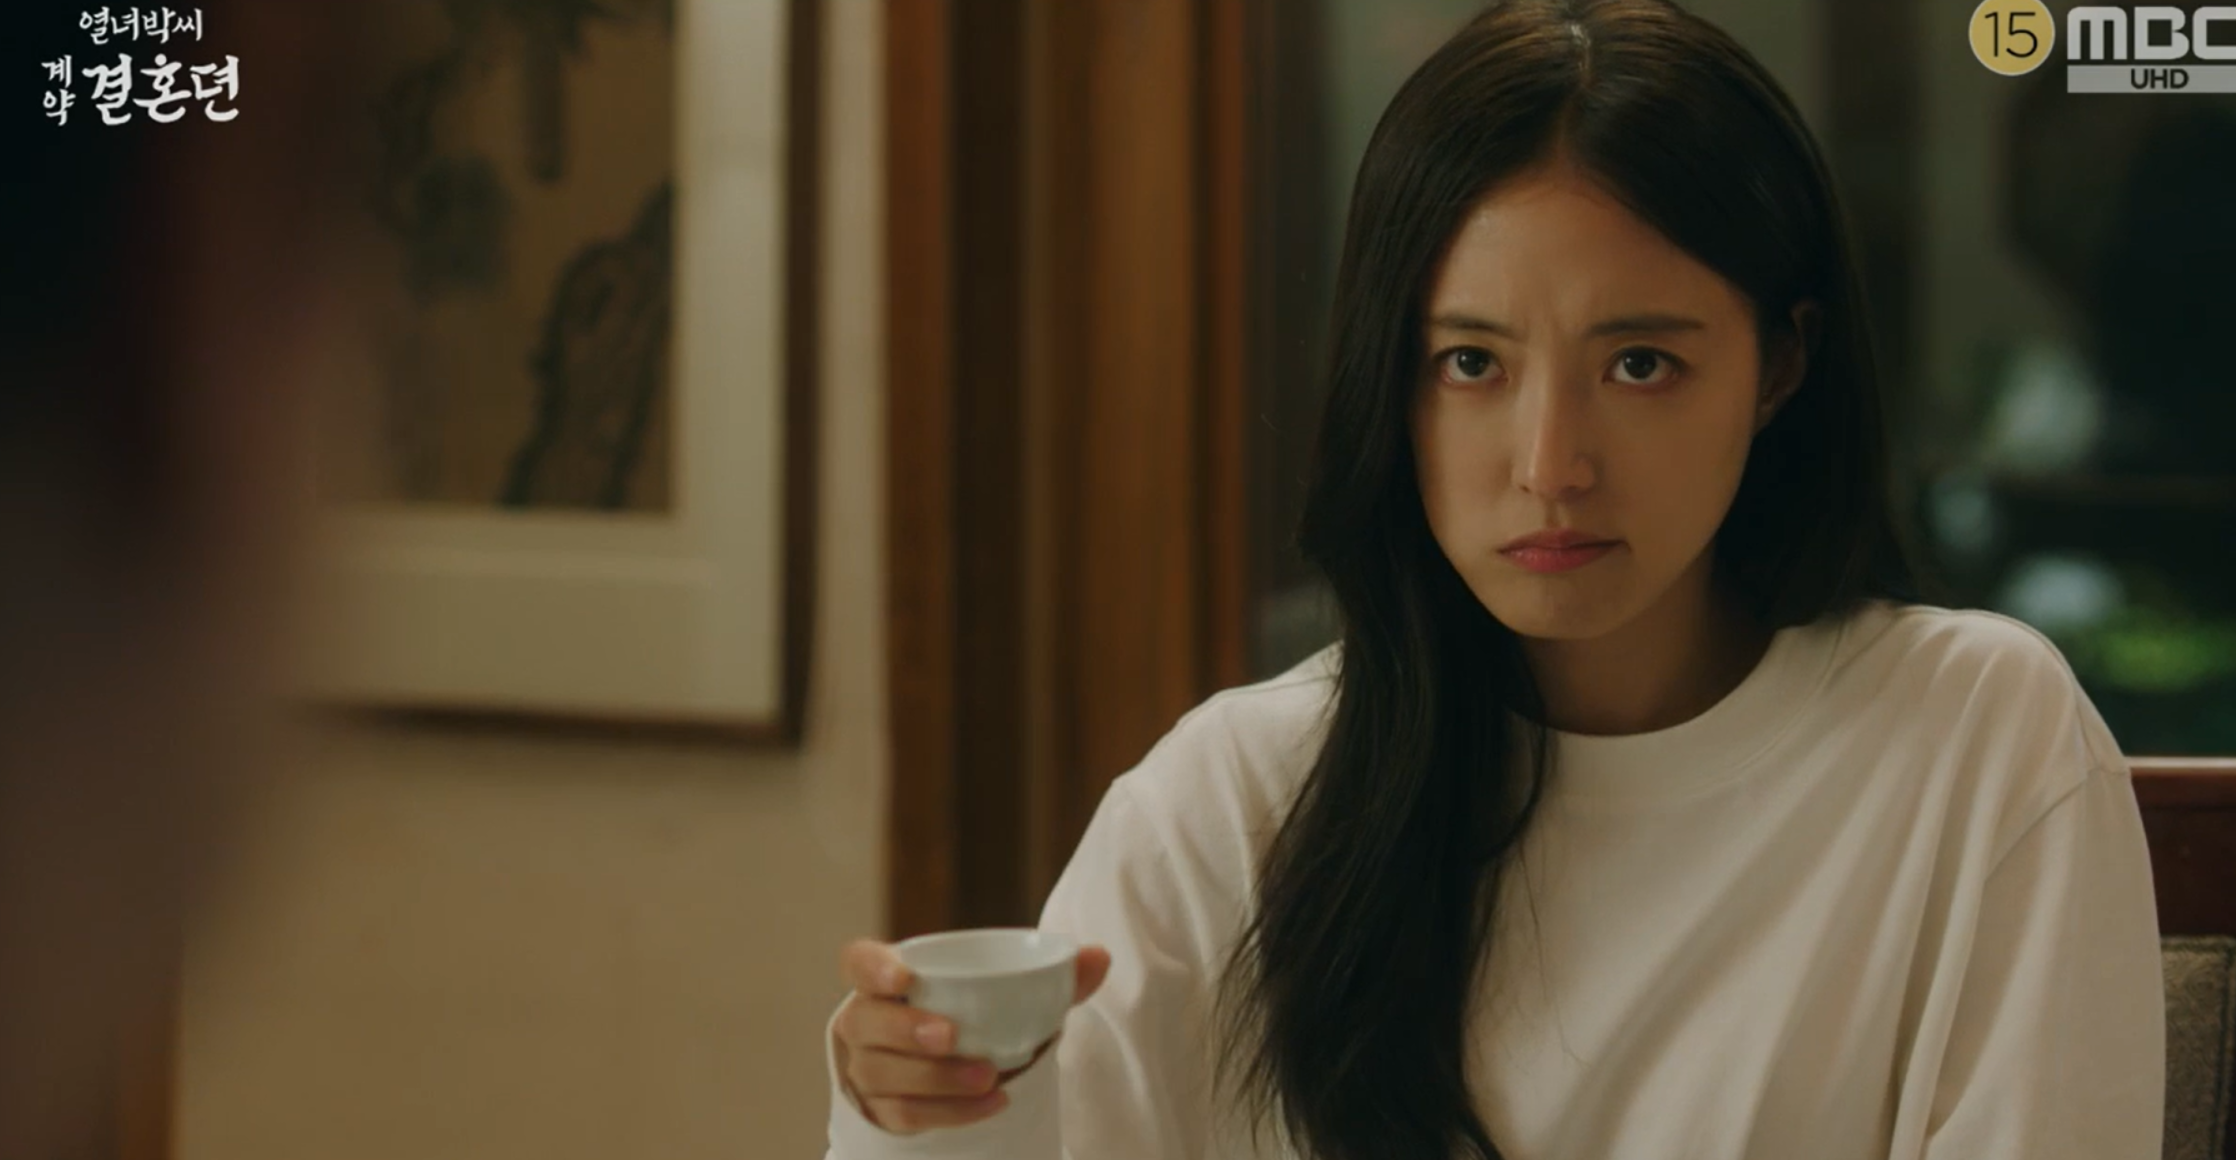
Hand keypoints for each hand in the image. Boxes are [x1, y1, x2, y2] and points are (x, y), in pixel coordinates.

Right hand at [832, 937, 1111, 1133]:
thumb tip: (1099, 956)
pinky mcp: (881, 1110)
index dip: (873, 968)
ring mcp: (867, 1069)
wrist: (952, 1066)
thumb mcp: (1004, 991)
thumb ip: (1049, 974)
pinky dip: (949, 1111)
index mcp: (884, 978)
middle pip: (867, 1023)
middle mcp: (864, 1021)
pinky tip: (990, 1102)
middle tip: (951, 1035)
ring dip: (936, 1077)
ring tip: (987, 1075)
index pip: (858, 962)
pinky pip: (906, 1114)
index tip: (905, 977)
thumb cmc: (971, 1014)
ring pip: (883, 1073)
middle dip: (906, 1029)